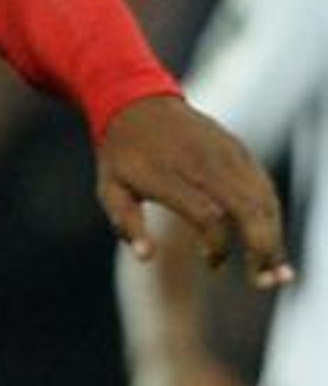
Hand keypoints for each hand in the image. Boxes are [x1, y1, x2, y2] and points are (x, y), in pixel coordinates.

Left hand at [97, 95, 291, 289]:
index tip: (212, 263)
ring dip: (274, 236)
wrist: (137, 103)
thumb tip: (146, 258)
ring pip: (262, 197)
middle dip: (262, 247)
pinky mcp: (237, 148)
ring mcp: (223, 152)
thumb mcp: (111, 189)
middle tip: (265, 281)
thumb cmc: (121, 156)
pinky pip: (263, 185)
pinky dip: (271, 215)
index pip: (206, 214)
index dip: (217, 245)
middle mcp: (199, 161)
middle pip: (246, 206)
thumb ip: (127, 223)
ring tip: (275, 270)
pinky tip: (269, 239)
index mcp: (165, 174)